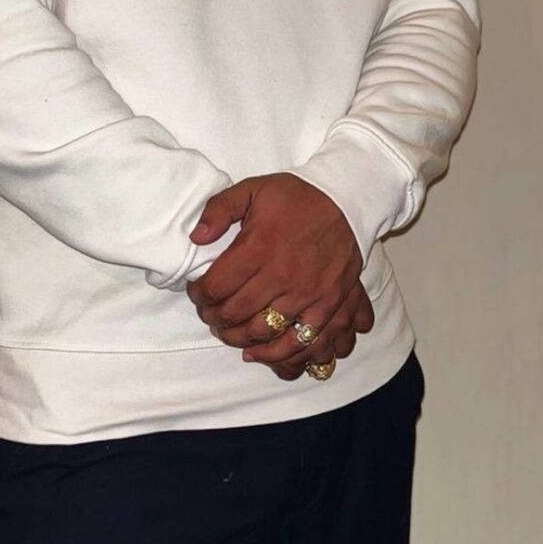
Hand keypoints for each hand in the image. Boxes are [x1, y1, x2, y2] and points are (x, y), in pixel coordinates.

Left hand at [186, 173, 373, 378]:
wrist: (346, 202)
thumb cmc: (296, 197)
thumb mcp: (252, 189)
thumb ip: (219, 209)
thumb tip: (197, 237)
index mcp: (259, 246)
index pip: (216, 286)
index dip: (199, 294)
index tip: (197, 292)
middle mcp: (281, 274)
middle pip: (235, 312)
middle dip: (214, 317)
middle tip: (209, 313)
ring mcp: (306, 294)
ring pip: (262, 332)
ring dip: (237, 338)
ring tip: (228, 331)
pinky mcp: (327, 305)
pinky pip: (299, 341)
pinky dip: (276, 354)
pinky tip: (258, 352)